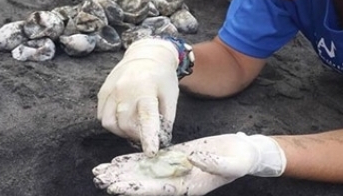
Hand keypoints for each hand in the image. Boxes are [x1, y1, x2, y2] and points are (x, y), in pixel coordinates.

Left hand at [93, 132, 286, 195]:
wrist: (242, 153)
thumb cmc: (239, 160)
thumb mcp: (232, 162)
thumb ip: (215, 162)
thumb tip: (196, 158)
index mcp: (190, 186)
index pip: (158, 189)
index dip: (137, 188)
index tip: (117, 187)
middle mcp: (178, 180)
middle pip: (145, 182)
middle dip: (122, 182)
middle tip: (99, 178)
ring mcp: (175, 169)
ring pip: (144, 171)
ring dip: (122, 172)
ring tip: (101, 171)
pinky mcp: (175, 157)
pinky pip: (151, 160)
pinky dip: (134, 160)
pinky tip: (118, 160)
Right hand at [97, 38, 179, 156]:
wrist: (146, 55)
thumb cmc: (162, 77)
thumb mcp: (171, 96)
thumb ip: (166, 120)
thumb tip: (160, 141)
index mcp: (146, 88)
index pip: (146, 117)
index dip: (148, 136)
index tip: (150, 151)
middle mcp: (125, 89)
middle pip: (125, 124)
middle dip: (136, 134)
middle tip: (145, 132)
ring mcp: (111, 90)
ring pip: (110, 123)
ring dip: (122, 131)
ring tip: (134, 124)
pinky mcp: (102, 92)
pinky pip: (102, 116)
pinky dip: (113, 123)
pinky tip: (124, 116)